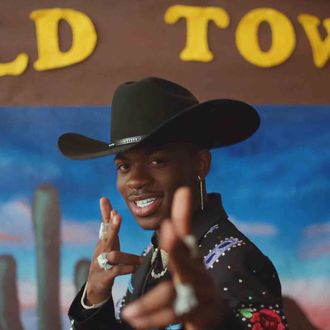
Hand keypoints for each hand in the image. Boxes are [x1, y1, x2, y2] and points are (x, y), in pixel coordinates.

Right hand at [86, 197, 142, 304]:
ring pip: (114, 256)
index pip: (104, 224)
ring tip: (141, 260)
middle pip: (106, 237)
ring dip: (128, 256)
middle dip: (112, 227)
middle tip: (117, 216)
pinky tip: (135, 268)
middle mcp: (101, 251)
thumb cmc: (105, 261)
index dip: (105, 212)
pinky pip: (115, 271)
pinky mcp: (104, 276)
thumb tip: (114, 211)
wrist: (95, 288)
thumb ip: (111, 229)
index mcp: (103, 242)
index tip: (104, 200)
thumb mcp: (108, 244)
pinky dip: (126, 268)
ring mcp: (101, 263)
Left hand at [122, 187, 223, 329]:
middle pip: (185, 257)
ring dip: (150, 303)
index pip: (187, 232)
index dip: (184, 214)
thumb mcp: (184, 264)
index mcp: (192, 258)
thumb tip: (170, 217)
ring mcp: (201, 293)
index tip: (182, 193)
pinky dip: (153, 318)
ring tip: (129, 314)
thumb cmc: (192, 285)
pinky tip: (137, 322)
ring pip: (173, 293)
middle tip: (168, 230)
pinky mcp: (201, 312)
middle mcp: (198, 272)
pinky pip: (174, 315)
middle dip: (176, 244)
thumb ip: (177, 242)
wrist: (212, 316)